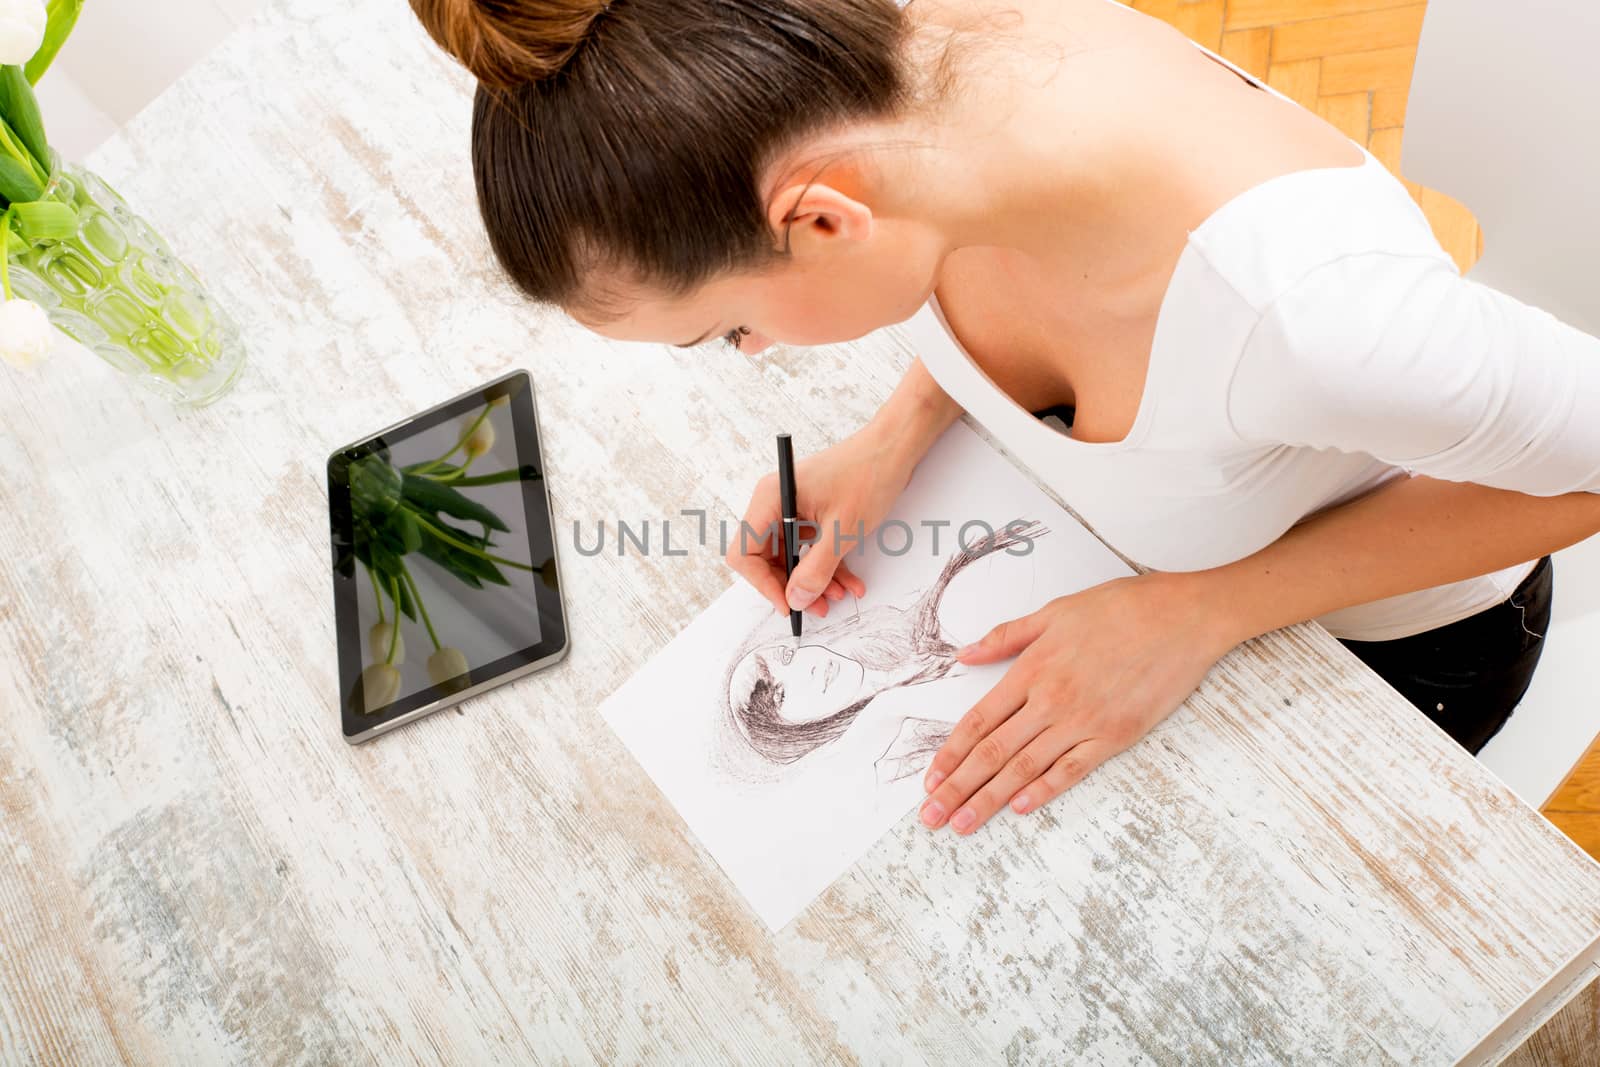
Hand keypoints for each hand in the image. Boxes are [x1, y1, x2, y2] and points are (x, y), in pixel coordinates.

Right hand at [725, 421, 913, 618]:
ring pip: (791, 555)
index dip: (763, 583)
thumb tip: (796, 599)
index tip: (788, 604)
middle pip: (766, 557)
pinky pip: (809, 546)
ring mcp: (793, 506)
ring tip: (838, 596)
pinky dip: (826, 565)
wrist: (895, 448)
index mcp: (772, 498)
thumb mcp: (843, 531)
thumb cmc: (868, 475)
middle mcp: (776, 501)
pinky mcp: (811, 511)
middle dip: (792, 586)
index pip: (745, 552)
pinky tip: (849, 582)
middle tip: (816, 608)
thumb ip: (816, 570)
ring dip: (813, 579)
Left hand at [918, 571, 1235, 833]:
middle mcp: (1051, 700)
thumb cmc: (1122, 608)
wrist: (1183, 618)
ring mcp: (1083, 722)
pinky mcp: (1115, 737)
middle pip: (992, 753)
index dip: (950, 754)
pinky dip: (1043, 791)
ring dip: (988, 800)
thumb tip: (964, 655)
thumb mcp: (1055, 612)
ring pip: (1024, 769)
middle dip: (957, 789)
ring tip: (962, 824)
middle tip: (930, 816)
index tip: (929, 780)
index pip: (978, 722)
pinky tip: (1019, 808)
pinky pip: (1071, 770)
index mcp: (1032, 670)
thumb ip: (1006, 637)